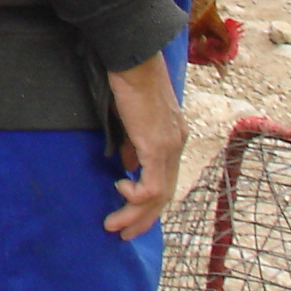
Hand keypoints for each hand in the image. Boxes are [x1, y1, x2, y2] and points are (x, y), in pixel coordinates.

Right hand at [104, 53, 184, 238]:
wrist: (132, 58)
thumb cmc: (127, 78)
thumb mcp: (130, 117)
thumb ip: (132, 142)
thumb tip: (128, 165)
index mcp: (172, 136)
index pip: (165, 177)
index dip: (149, 200)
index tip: (129, 211)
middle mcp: (176, 144)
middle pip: (166, 194)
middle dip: (144, 218)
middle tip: (123, 233)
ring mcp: (169, 146)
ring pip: (159, 195)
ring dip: (135, 215)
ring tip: (114, 225)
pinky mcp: (156, 145)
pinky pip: (151, 185)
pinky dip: (135, 196)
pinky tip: (119, 191)